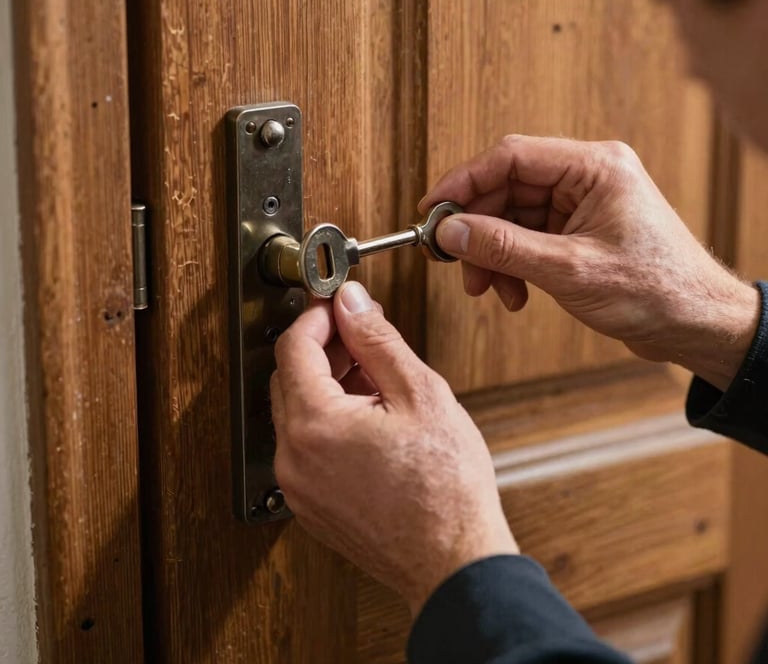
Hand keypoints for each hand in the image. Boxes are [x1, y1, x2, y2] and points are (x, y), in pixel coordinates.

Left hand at [271, 282, 517, 614]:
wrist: (454, 562)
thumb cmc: (446, 487)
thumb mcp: (419, 393)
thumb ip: (376, 339)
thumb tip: (351, 303)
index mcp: (314, 426)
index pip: (293, 347)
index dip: (318, 317)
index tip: (340, 306)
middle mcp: (293, 459)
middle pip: (288, 378)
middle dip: (323, 348)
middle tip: (362, 336)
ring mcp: (299, 487)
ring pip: (297, 412)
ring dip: (327, 383)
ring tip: (375, 376)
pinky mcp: (311, 505)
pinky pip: (307, 446)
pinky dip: (329, 419)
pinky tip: (369, 414)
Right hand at [422, 135, 759, 390]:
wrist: (696, 324)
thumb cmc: (657, 289)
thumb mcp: (568, 268)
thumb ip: (503, 247)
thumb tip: (451, 232)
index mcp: (594, 167)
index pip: (511, 157)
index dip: (464, 182)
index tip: (432, 209)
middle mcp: (586, 178)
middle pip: (507, 189)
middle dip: (477, 229)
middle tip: (452, 258)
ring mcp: (581, 205)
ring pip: (512, 218)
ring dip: (493, 254)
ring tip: (487, 287)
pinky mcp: (578, 231)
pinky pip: (527, 239)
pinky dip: (512, 265)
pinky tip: (514, 293)